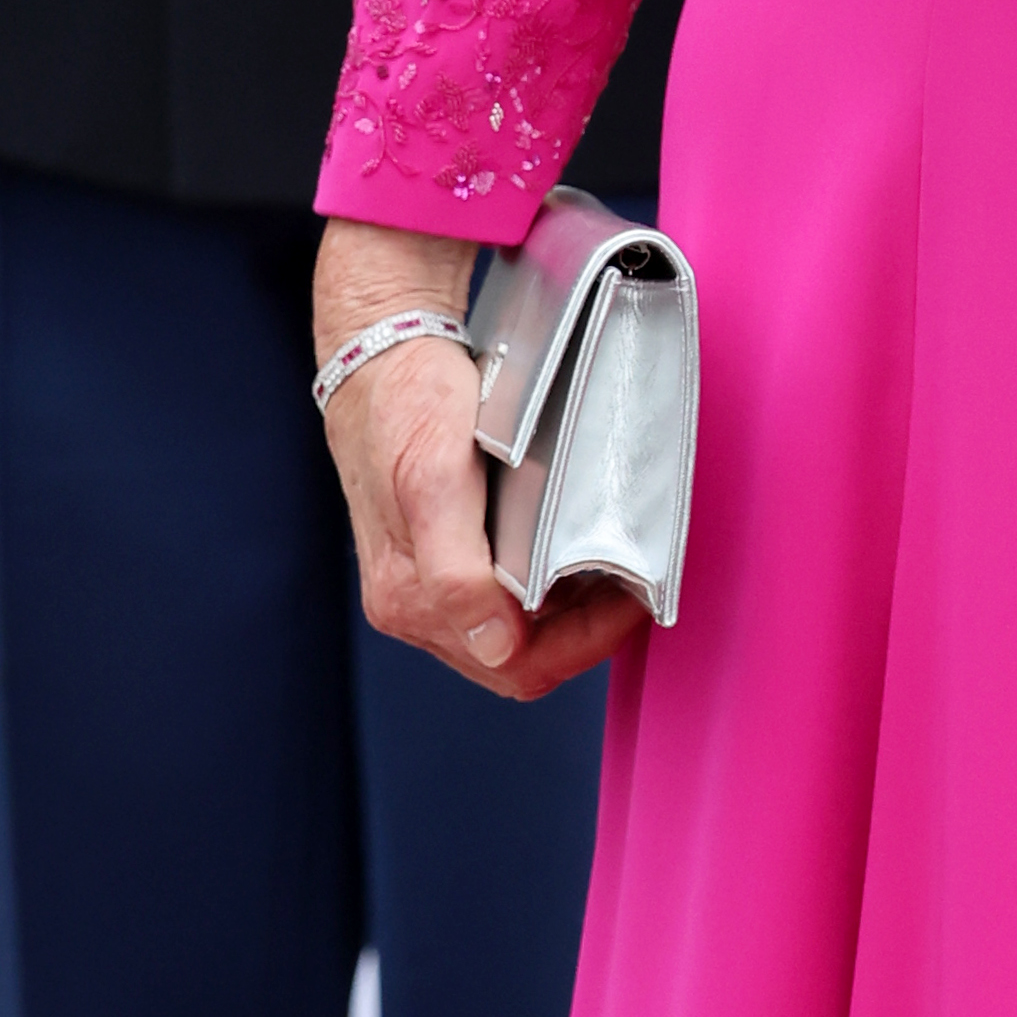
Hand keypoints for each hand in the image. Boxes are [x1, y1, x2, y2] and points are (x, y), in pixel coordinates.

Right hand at [315, 216, 645, 704]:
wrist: (380, 348)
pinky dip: (551, 581)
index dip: (585, 645)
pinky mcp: (443, 547)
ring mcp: (430, 576)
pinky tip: (578, 544)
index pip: (518, 668)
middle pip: (522, 657)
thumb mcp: (433, 481)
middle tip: (636, 578)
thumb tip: (495, 647)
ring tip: (615, 560)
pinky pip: (506, 591)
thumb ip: (456, 575)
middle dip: (586, 629)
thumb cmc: (404, 405)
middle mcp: (418, 601)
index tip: (635, 599)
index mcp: (412, 599)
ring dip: (572, 607)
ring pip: (519, 628)